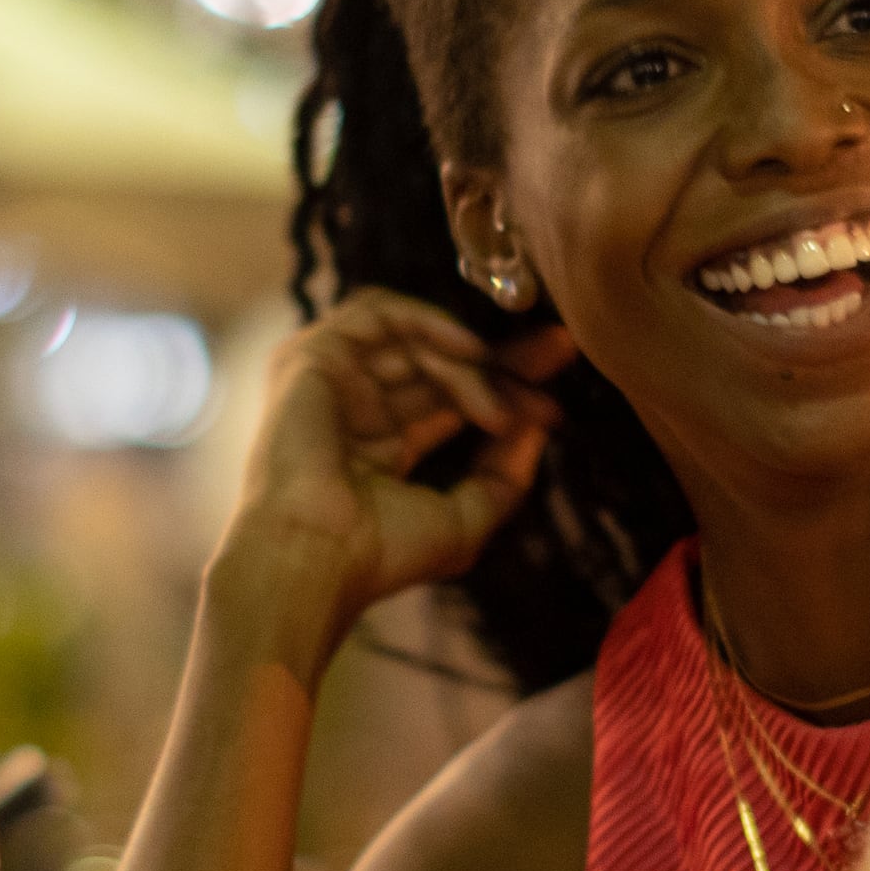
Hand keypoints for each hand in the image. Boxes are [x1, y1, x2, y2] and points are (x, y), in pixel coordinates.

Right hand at [210, 293, 577, 669]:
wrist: (316, 557)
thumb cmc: (379, 555)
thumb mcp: (465, 520)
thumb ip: (504, 476)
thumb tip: (537, 427)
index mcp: (379, 447)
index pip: (448, 399)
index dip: (503, 390)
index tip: (553, 398)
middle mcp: (354, 408)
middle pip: (437, 362)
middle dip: (502, 361)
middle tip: (556, 357)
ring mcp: (331, 379)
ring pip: (415, 338)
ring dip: (468, 356)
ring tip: (505, 386)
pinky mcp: (312, 356)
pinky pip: (379, 313)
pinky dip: (428, 321)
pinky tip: (469, 350)